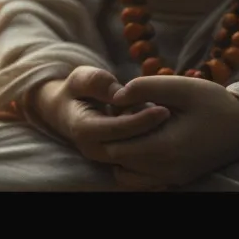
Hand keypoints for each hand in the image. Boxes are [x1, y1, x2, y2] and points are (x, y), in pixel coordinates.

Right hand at [31, 66, 170, 162]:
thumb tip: (120, 94)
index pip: (118, 129)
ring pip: (136, 157)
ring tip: (169, 119)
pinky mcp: (114, 160)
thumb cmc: (76, 90)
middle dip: (153, 133)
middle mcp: (92, 149)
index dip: (142, 120)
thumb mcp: (83, 78)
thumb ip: (99, 83)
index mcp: (83, 129)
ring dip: (154, 140)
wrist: (64, 109)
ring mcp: (103, 158)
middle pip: (130, 148)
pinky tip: (167, 131)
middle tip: (173, 114)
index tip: (165, 109)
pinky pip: (137, 160)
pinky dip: (153, 148)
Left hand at [100, 75, 238, 189]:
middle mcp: (166, 170)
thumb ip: (145, 87)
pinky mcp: (177, 180)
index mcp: (166, 147)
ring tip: (135, 131)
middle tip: (125, 116)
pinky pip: (143, 182)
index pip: (115, 148)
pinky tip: (145, 143)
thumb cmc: (214, 102)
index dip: (110, 127)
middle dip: (113, 140)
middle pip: (117, 162)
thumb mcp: (181, 86)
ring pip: (126, 177)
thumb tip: (115, 96)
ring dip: (122, 155)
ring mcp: (172, 179)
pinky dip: (135, 167)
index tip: (121, 107)